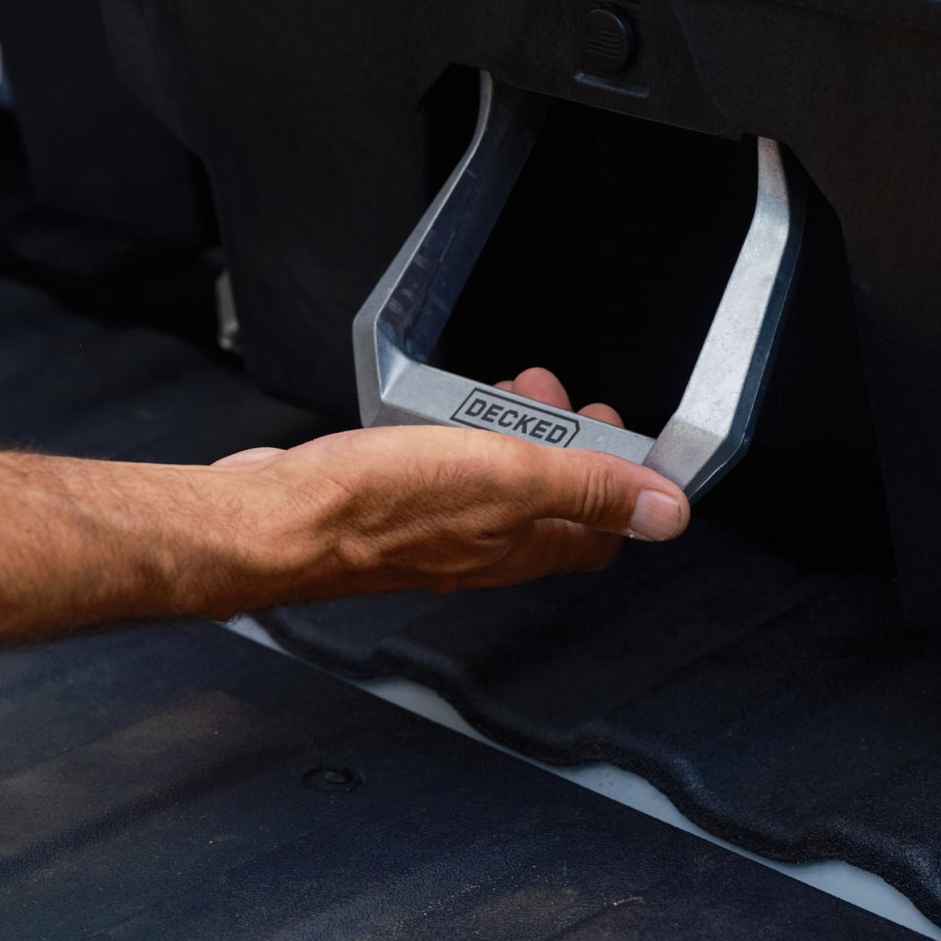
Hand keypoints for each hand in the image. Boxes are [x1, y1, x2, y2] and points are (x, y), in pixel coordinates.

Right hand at [200, 367, 686, 610]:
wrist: (273, 520)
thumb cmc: (373, 507)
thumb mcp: (507, 480)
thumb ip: (590, 489)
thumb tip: (667, 512)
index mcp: (521, 548)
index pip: (599, 533)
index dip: (622, 483)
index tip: (616, 433)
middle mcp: (482, 549)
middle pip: (547, 498)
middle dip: (559, 438)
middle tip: (547, 395)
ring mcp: (434, 530)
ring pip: (492, 481)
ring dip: (505, 430)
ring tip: (493, 391)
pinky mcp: (388, 507)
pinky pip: (441, 471)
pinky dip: (451, 436)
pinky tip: (433, 411)